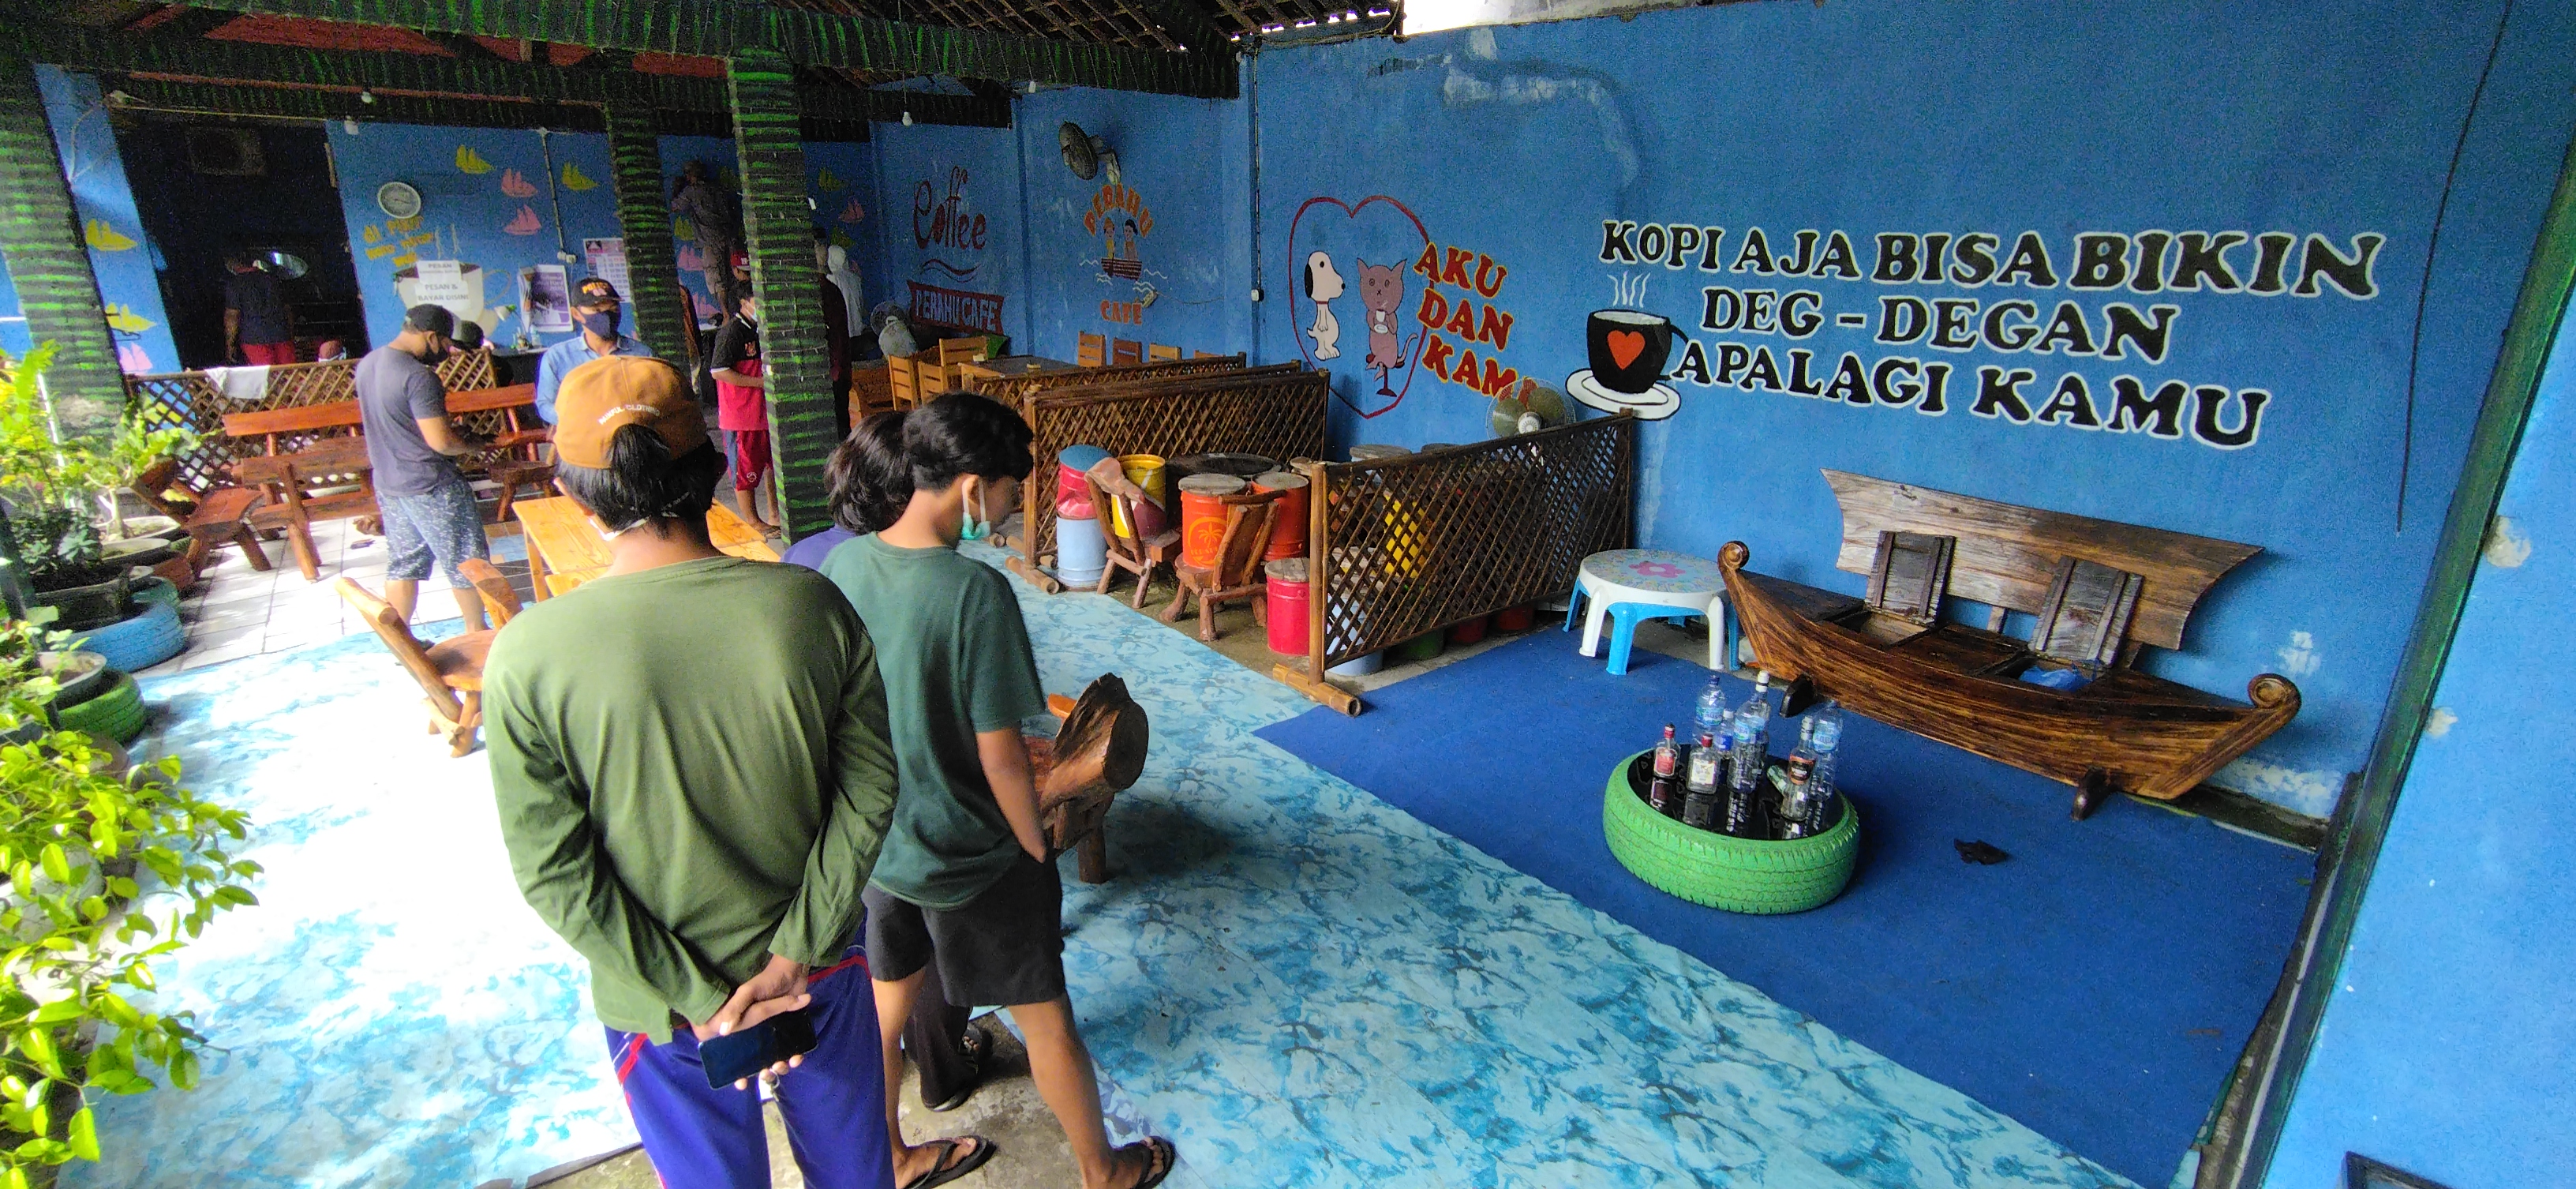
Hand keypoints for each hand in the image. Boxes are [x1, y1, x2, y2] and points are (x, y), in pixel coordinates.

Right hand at [691, 954, 810, 1088]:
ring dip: (779, 1067)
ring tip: (782, 1063)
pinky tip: (796, 1056)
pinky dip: (794, 1057)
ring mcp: (775, 1034)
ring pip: (775, 1059)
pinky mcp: (791, 1031)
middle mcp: (757, 1035)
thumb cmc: (766, 982)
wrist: (793, 971)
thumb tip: (722, 1031)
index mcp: (743, 1029)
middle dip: (762, 1072)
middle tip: (766, 1071)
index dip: (737, 1073)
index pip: (736, 1057)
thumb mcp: (747, 993)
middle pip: (757, 1063)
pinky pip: (791, 1050)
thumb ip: (734, 1009)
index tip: (741, 1083)